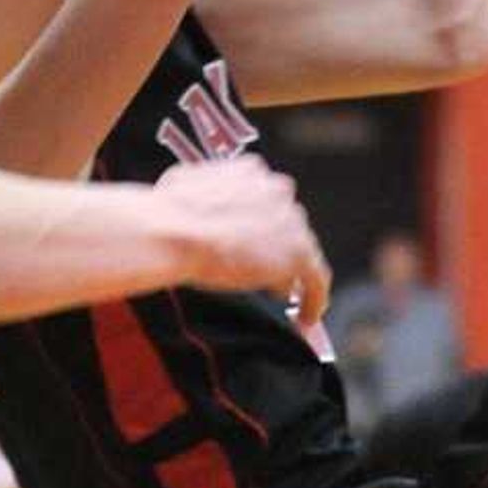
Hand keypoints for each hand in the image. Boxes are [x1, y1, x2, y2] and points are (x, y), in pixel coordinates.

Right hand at [144, 154, 330, 330]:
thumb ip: (207, 190)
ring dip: (291, 272)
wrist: (176, 232)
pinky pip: (316, 279)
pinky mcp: (298, 254)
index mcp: (252, 171)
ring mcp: (291, 222)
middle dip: (274, 245)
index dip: (259, 222)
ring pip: (302, 250)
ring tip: (282, 296)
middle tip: (260, 268)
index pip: (267, 198)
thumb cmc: (170, 211)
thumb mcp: (186, 184)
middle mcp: (277, 190)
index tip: (252, 239)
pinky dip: (314, 298)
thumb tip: (199, 202)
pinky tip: (306, 316)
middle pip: (287, 223)